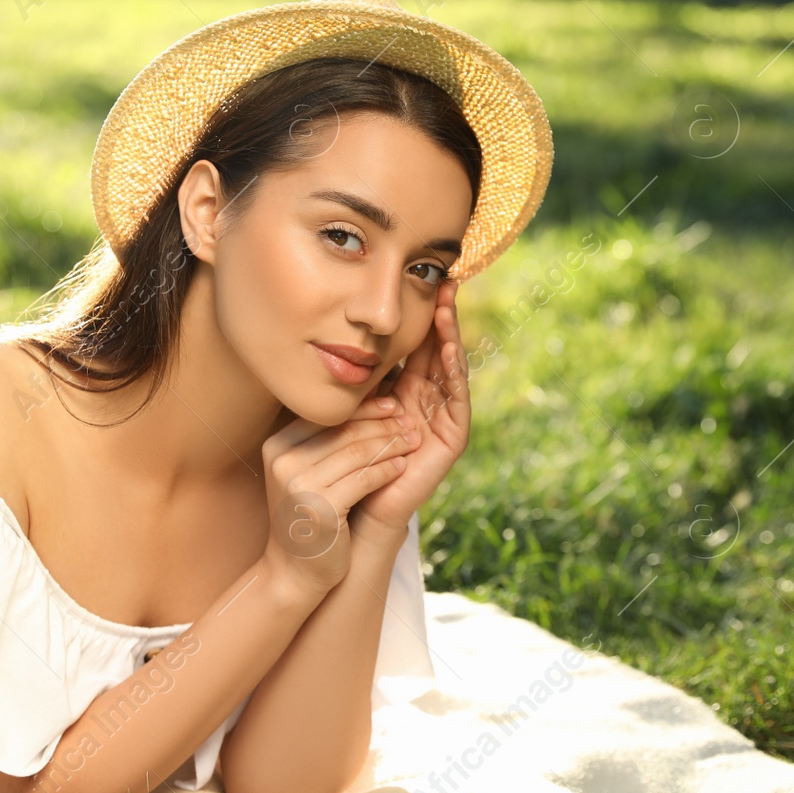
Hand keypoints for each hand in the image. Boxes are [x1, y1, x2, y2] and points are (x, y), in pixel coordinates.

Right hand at [260, 394, 420, 599]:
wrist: (294, 570)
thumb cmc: (308, 516)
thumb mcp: (306, 474)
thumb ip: (326, 443)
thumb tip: (367, 402)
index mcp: (277, 446)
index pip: (329, 417)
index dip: (365, 408)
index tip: (393, 404)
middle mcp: (283, 462)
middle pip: (346, 431)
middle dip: (384, 424)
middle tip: (410, 421)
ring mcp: (299, 485)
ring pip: (359, 452)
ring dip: (392, 444)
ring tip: (413, 441)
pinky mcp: (322, 507)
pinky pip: (366, 479)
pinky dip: (388, 470)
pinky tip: (404, 467)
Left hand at [353, 279, 470, 539]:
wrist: (354, 510)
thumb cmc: (345, 460)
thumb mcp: (350, 405)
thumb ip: (356, 376)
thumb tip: (337, 332)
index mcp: (406, 391)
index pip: (419, 346)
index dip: (422, 316)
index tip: (423, 282)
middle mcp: (428, 402)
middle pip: (440, 350)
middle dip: (443, 317)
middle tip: (445, 282)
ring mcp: (442, 419)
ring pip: (452, 370)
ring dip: (452, 338)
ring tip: (447, 309)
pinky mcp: (451, 439)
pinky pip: (456, 400)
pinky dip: (455, 373)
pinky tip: (450, 350)